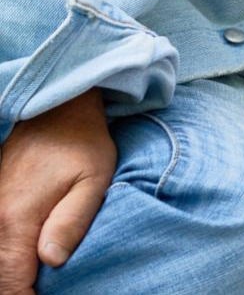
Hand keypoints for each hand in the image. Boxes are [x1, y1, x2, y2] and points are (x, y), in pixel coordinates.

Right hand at [0, 90, 116, 293]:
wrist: (56, 110)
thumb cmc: (81, 145)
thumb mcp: (92, 181)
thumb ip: (71, 223)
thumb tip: (51, 262)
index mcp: (16, 220)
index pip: (11, 284)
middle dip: (19, 290)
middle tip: (45, 291)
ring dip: (11, 275)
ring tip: (37, 281)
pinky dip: (6, 258)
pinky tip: (25, 261)